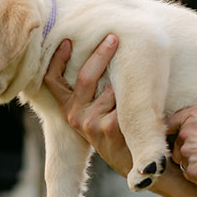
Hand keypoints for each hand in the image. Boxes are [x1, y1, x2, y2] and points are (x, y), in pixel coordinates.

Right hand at [43, 35, 134, 176]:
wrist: (130, 158)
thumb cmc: (113, 127)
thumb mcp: (94, 109)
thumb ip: (90, 88)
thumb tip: (99, 49)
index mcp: (67, 108)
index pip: (53, 80)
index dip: (57, 59)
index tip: (68, 40)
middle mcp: (75, 116)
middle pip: (85, 78)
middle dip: (100, 54)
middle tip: (114, 37)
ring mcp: (91, 123)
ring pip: (110, 88)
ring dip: (124, 82)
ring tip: (138, 79)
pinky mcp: (110, 127)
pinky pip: (124, 100)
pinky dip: (135, 96)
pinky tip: (144, 100)